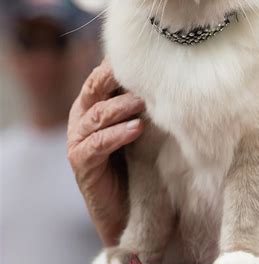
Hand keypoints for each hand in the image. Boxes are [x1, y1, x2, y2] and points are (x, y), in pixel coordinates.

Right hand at [67, 60, 144, 245]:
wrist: (133, 210)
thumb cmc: (143, 163)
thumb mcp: (146, 127)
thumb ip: (147, 103)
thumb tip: (175, 74)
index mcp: (97, 103)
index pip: (105, 74)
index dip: (123, 63)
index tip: (149, 52)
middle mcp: (83, 117)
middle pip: (95, 87)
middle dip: (116, 76)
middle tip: (143, 71)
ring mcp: (79, 140)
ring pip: (97, 114)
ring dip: (122, 105)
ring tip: (144, 101)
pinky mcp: (81, 163)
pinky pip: (97, 144)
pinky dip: (117, 134)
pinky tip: (137, 129)